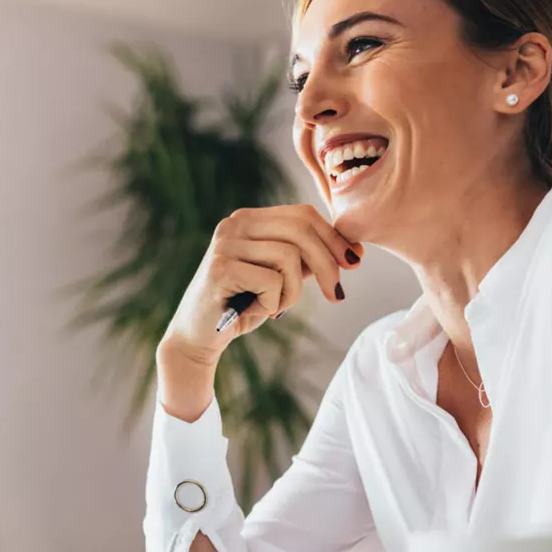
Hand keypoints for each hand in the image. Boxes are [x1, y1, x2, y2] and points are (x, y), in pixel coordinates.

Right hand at [160, 204, 361, 366]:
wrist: (198, 337)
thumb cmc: (241, 305)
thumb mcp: (279, 277)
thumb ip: (305, 259)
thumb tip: (351, 251)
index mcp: (248, 219)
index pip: (302, 214)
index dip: (333, 238)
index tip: (353, 263)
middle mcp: (234, 224)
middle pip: (301, 230)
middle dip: (328, 263)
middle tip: (336, 295)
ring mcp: (225, 244)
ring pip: (289, 257)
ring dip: (293, 291)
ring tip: (276, 307)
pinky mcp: (221, 268)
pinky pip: (272, 281)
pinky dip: (274, 303)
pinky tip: (257, 311)